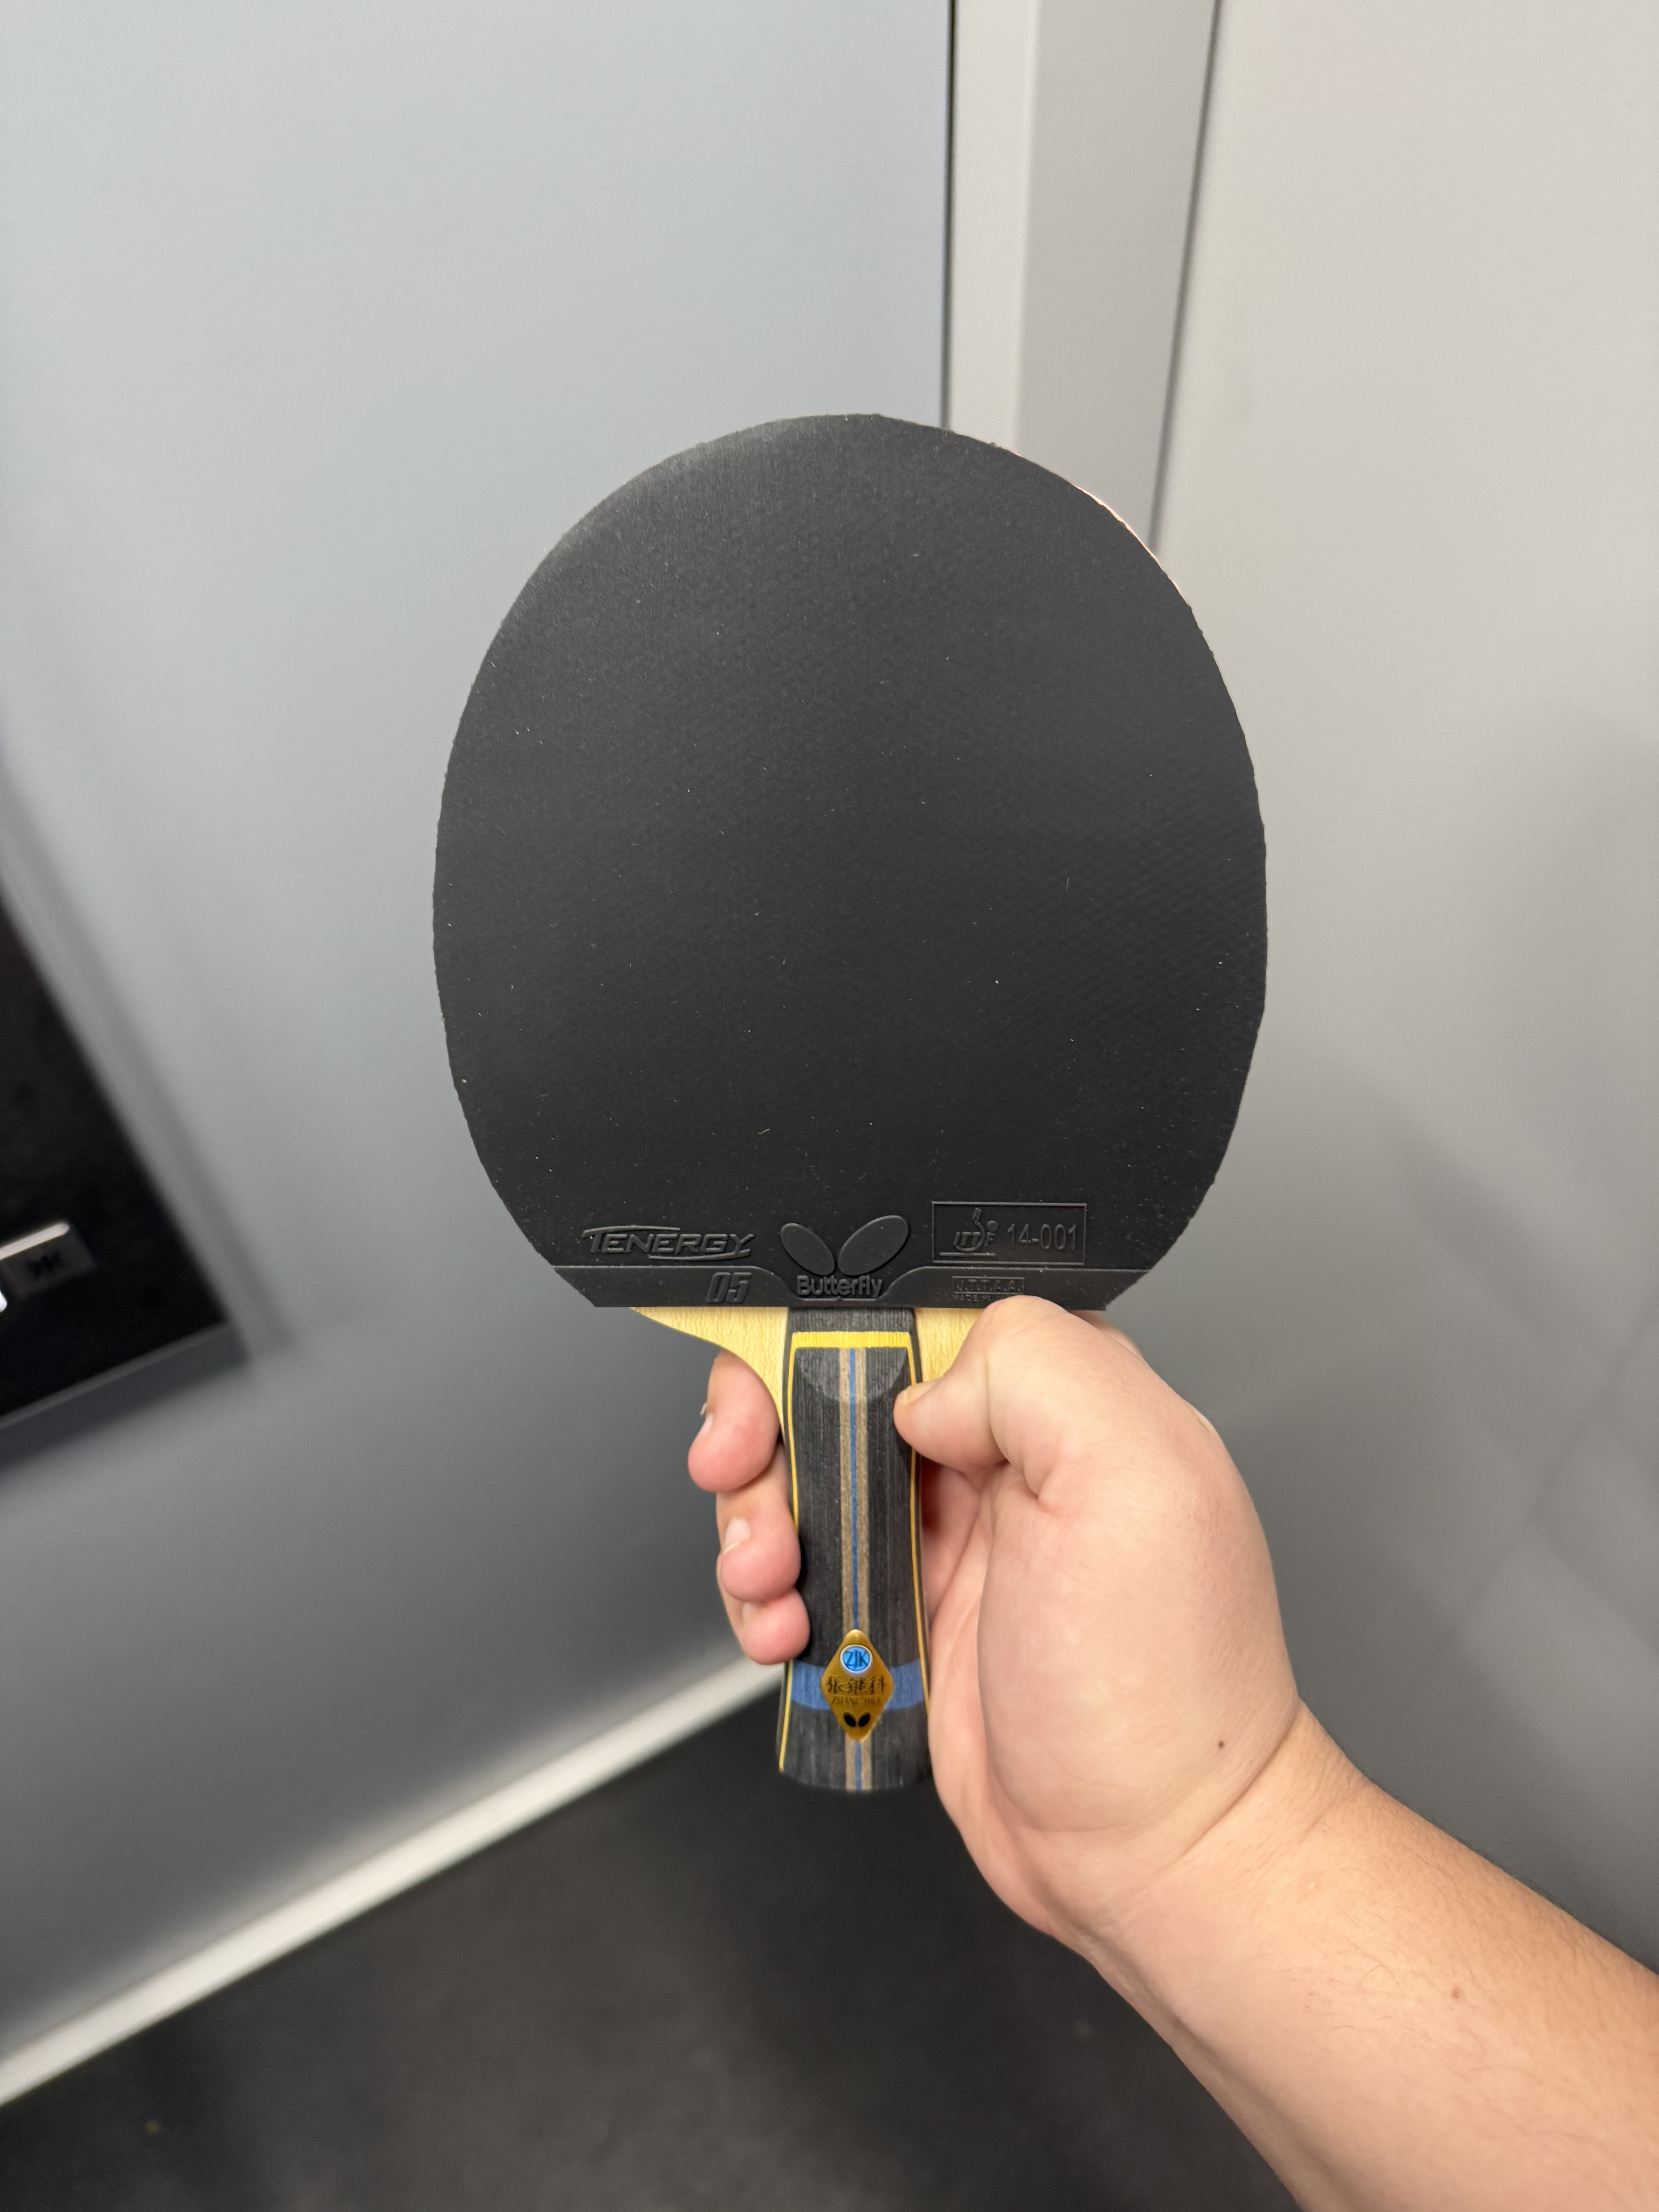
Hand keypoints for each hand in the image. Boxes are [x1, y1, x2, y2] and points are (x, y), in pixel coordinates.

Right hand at [688, 1296, 1307, 1953]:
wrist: (1151, 1853)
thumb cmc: (1164, 1682)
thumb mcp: (1133, 1476)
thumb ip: (1031, 1370)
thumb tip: (920, 1387)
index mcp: (1060, 1393)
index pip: (913, 1307)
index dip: (824, 1333)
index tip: (777, 1387)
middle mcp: (999, 1454)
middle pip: (833, 1386)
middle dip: (761, 1426)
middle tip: (737, 1474)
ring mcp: (948, 1538)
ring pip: (802, 1481)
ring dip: (754, 1520)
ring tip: (768, 1582)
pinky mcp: (903, 1617)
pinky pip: (801, 1576)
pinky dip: (767, 1602)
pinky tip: (786, 1635)